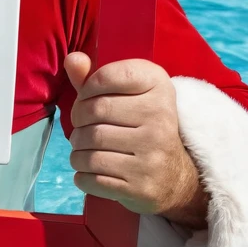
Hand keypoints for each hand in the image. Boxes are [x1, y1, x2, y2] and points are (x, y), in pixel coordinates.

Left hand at [64, 53, 208, 226]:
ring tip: (84, 149)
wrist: (175, 176)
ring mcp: (153, 155)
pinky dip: (81, 175)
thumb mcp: (125, 96)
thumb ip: (94, 78)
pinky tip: (89, 170)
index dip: (85, 88)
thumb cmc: (140, 127)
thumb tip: (72, 59)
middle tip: (81, 128)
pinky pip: (92, 177)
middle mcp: (161, 119)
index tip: (86, 98)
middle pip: (93, 112)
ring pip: (88, 145)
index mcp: (159, 87)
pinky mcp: (142, 186)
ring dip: (76, 150)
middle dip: (76, 121)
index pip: (106, 77)